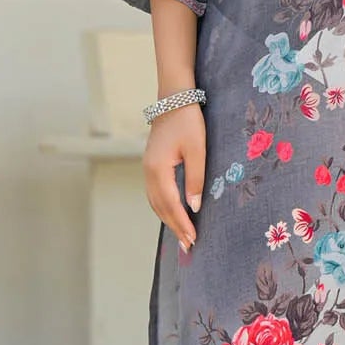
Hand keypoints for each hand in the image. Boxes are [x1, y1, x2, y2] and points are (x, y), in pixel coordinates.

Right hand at [143, 104, 205, 252]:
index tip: (192, 240)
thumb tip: (194, 207)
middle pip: (160, 207)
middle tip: (188, 245)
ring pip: (155, 201)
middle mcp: (148, 172)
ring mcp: (147, 168)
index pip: (171, 205)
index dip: (182, 224)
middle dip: (174, 226)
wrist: (174, 99)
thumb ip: (195, 179)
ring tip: (182, 234)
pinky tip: (173, 212)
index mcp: (158, 170)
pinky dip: (163, 206)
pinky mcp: (151, 164)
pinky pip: (155, 192)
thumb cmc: (188, 122)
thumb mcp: (197, 150)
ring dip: (168, 219)